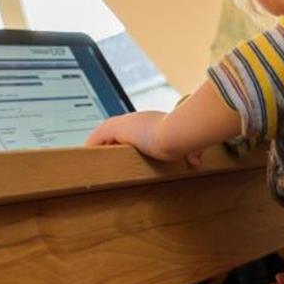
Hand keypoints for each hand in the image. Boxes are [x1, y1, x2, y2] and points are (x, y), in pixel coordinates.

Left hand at [85, 112, 201, 165]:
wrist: (176, 133)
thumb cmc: (184, 139)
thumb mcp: (186, 145)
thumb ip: (191, 153)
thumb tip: (198, 162)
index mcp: (148, 122)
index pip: (129, 132)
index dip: (121, 141)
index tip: (116, 152)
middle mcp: (134, 120)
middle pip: (112, 131)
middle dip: (106, 143)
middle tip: (98, 155)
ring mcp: (124, 124)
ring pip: (102, 134)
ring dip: (96, 146)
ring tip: (90, 157)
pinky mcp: (115, 129)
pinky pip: (95, 139)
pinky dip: (90, 148)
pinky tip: (85, 156)